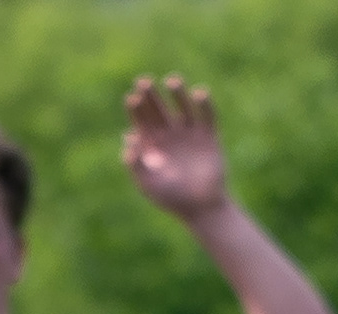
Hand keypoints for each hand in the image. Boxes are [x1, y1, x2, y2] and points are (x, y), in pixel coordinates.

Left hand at [119, 72, 229, 220]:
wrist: (202, 208)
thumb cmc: (173, 200)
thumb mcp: (149, 184)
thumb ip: (136, 164)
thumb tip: (127, 141)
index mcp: (154, 144)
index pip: (142, 120)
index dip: (136, 109)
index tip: (132, 99)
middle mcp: (170, 134)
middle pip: (159, 109)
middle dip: (151, 95)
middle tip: (144, 82)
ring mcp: (190, 133)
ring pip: (183, 106)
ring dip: (177, 93)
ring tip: (172, 81)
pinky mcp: (209, 136)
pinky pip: (207, 115)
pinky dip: (204, 103)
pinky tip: (198, 94)